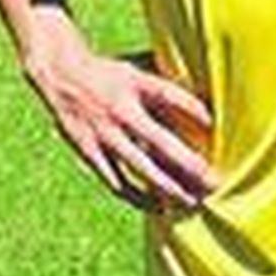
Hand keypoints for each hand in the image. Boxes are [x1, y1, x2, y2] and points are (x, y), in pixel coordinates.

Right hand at [21, 8, 215, 211]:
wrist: (60, 73)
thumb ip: (165, 81)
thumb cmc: (110, 72)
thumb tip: (207, 87)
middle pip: (159, 141)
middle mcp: (120, 109)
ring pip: (139, 167)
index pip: (169, 95)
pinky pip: (115, 180)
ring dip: (167, 187)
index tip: (215, 124)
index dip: (192, 108)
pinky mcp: (88, 150)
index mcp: (135, 83)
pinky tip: (158, 207)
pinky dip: (136, 196)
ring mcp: (104, 132)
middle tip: (213, 181)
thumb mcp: (137, 68)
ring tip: (191, 201)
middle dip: (187, 164)